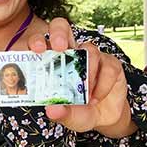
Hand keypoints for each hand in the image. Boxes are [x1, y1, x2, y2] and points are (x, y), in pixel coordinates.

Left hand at [27, 18, 132, 135]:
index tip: (36, 49)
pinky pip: (108, 67)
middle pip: (62, 27)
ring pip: (89, 50)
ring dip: (87, 74)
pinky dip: (103, 85)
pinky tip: (96, 98)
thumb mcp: (68, 116)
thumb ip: (61, 113)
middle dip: (59, 33)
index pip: (41, 43)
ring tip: (86, 96)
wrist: (104, 119)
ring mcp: (92, 56)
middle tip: (59, 48)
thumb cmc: (79, 112)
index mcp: (53, 63)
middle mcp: (71, 54)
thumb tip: (52, 110)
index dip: (36, 41)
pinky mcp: (110, 63)